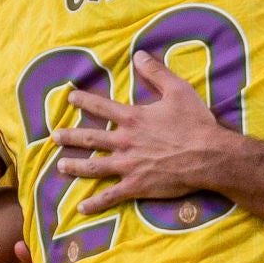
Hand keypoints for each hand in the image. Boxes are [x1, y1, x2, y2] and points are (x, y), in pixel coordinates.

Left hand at [51, 51, 227, 214]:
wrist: (209, 156)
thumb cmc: (196, 123)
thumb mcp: (178, 90)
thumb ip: (156, 72)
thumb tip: (138, 54)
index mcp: (133, 118)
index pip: (101, 107)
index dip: (84, 101)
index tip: (70, 98)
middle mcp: (124, 141)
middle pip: (90, 139)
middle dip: (70, 137)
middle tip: (54, 136)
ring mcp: (128, 166)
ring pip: (93, 167)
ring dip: (75, 166)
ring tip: (60, 166)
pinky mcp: (136, 186)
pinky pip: (110, 196)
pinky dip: (95, 203)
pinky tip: (81, 208)